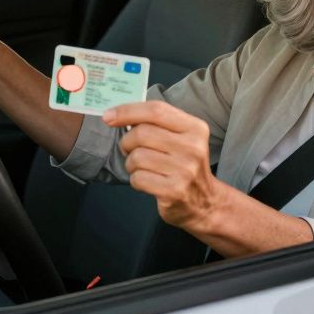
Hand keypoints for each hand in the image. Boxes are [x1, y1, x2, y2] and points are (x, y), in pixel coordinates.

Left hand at [105, 101, 223, 230]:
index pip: (156, 110)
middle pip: (142, 133)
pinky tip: (148, 181)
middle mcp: (193, 147)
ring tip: (144, 168)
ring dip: (132, 164)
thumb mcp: (181, 138)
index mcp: (195, 128)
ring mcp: (185, 170)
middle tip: (131, 150)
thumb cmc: (184, 165)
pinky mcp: (174, 191)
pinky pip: (138, 178)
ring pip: (137, 157)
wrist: (204, 202)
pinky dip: (136, 180)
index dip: (128, 111)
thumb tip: (117, 114)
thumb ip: (156, 123)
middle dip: (127, 142)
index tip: (108, 116)